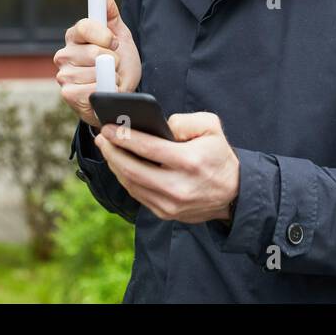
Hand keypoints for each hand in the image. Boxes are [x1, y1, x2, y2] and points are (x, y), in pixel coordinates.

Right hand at [53, 0, 141, 128]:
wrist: (122, 94)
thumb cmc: (119, 64)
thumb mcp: (120, 36)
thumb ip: (110, 14)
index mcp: (75, 36)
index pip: (84, 26)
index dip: (104, 35)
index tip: (115, 43)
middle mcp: (64, 54)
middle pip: (93, 51)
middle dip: (112, 60)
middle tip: (114, 65)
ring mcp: (64, 75)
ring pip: (94, 72)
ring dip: (110, 77)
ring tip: (109, 79)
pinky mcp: (67, 94)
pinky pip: (91, 89)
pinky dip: (104, 91)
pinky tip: (103, 90)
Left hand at [94, 112, 239, 224]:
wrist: (233, 193)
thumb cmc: (218, 156)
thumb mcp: (211, 127)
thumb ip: (185, 121)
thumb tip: (159, 126)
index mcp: (189, 162)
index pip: (148, 148)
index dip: (123, 137)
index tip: (108, 127)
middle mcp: (178, 186)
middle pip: (132, 169)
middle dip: (112, 151)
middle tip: (102, 137)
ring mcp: (170, 204)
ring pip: (131, 184)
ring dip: (114, 165)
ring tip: (107, 149)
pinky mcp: (165, 213)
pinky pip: (137, 195)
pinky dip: (125, 179)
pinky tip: (119, 165)